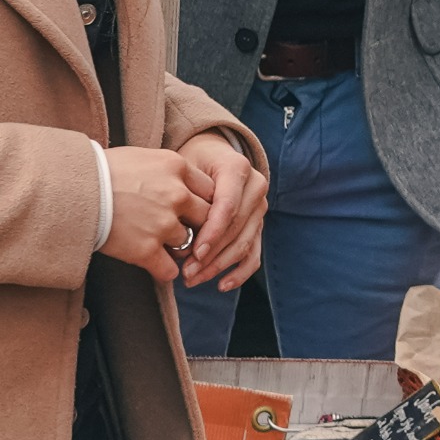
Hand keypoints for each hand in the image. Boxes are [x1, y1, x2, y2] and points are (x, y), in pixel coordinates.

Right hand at [103, 146, 212, 283]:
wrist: (69, 190)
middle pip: (208, 218)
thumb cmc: (101, 170)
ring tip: (159, 245)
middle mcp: (176, 195)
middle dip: (199, 227)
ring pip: (189, 245)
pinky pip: (170, 270)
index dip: (204, 203)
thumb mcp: (142, 157)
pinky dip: (163, 271)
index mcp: (177, 167)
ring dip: (177, 248)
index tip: (194, 211)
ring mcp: (163, 224)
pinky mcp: (146, 250)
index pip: (212, 190)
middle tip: (184, 232)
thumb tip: (184, 183)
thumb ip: (168, 170)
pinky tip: (153, 264)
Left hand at [175, 131, 266, 291]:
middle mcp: (255, 187)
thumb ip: (185, 192)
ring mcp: (260, 208)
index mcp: (238, 168)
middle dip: (211, 255)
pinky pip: (254, 254)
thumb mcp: (185, 166)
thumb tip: (178, 235)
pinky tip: (221, 285)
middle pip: (235, 229)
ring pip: (243, 244)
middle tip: (186, 273)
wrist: (211, 155)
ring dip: (219, 266)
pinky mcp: (258, 225)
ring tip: (193, 279)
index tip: (193, 253)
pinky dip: (240, 273)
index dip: (212, 233)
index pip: (228, 207)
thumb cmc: (192, 162)